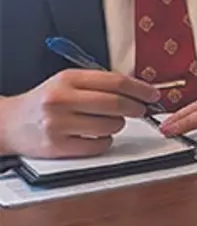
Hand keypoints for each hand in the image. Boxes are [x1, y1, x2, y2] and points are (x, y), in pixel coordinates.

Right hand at [0, 70, 160, 157]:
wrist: (8, 123)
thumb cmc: (44, 101)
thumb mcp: (66, 82)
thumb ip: (98, 83)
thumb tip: (137, 90)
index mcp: (67, 79)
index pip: (115, 81)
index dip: (140, 89)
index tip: (153, 94)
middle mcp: (61, 100)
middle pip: (116, 104)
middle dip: (136, 108)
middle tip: (141, 110)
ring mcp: (58, 124)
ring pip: (110, 126)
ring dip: (117, 125)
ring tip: (107, 122)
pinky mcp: (57, 146)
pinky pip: (98, 145)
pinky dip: (104, 141)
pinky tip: (95, 136)